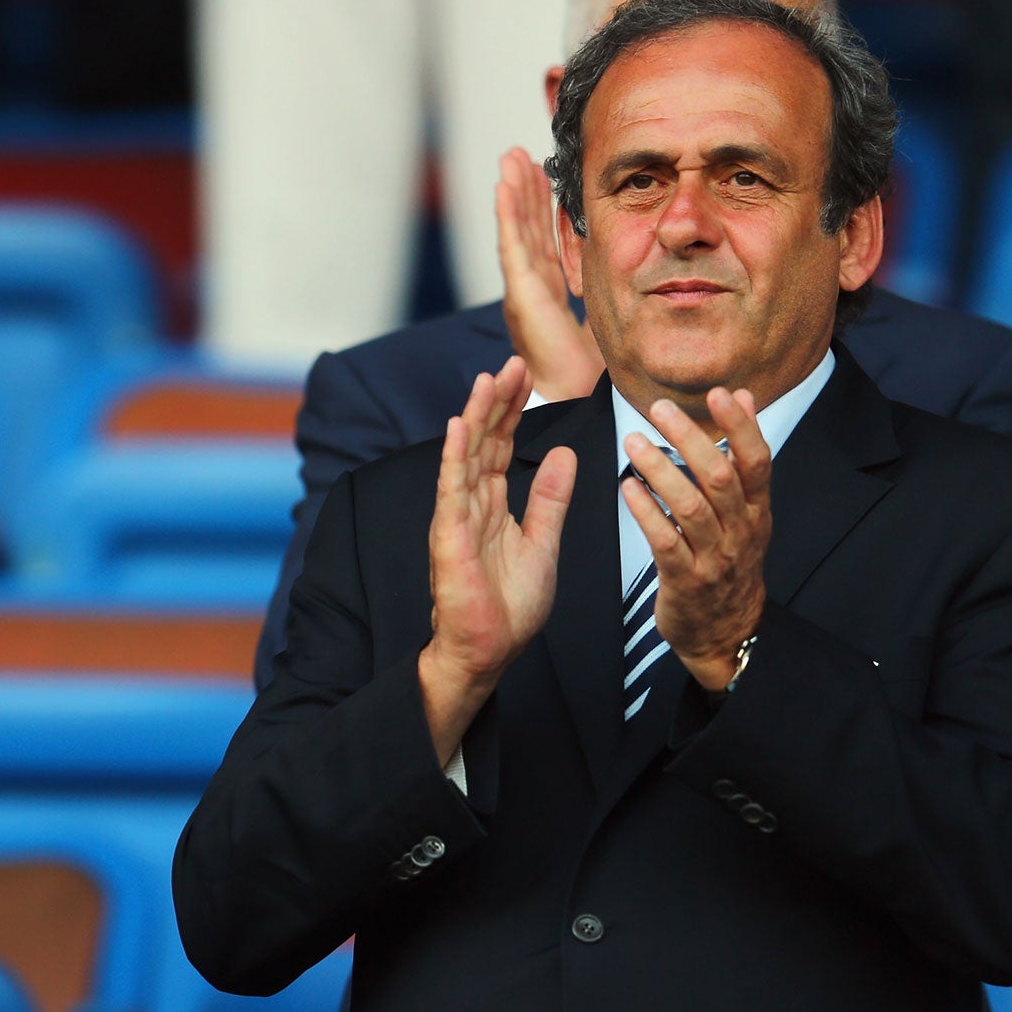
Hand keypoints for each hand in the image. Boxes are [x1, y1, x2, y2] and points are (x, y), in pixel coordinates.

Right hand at [418, 355, 576, 762]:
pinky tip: (460, 426)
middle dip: (497, 401)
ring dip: (476, 416)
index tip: (526, 374)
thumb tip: (562, 453)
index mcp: (493, 505)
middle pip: (483, 441)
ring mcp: (457, 517)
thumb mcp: (544, 543)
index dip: (513, 410)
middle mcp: (471, 504)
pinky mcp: (449, 536)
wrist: (489, 650)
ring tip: (488, 379)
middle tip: (513, 362)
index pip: (500, 446)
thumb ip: (550, 499)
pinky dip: (456, 456)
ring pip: (467, 455)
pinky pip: (452, 488)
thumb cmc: (510, 607)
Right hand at [496, 147, 602, 402]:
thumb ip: (612, 291)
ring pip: (516, 228)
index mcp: (550, 291)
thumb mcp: (609, 313)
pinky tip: (505, 186)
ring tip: (510, 158)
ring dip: (512, 191)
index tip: (545, 178)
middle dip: (525, 191)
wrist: (576, 391)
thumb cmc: (590, 367)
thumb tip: (640, 270)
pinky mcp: (521, 291)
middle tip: (520, 156)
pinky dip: (507, 213)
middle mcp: (533, 285)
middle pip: (528, 227)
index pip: (545, 240)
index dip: (542, 209)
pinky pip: (513, 243)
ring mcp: (523, 287)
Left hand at [620, 388, 771, 690]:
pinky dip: (647, 513)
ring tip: (632, 442)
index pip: (757, 460)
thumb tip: (743, 395)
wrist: (727, 630)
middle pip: (720, 478)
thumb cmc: (729, 559)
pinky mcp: (687, 581)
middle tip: (658, 409)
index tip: (720, 393)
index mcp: (756, 509)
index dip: (740, 426)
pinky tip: (627, 488)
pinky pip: (666, 542)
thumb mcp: (746, 510)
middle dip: (689, 440)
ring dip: (661, 471)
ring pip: (691, 507)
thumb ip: (740, 455)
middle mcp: (741, 531)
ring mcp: (716, 557)